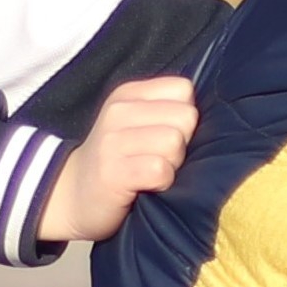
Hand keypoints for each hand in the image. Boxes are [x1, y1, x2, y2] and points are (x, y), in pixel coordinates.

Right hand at [32, 76, 199, 246]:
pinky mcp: (113, 172)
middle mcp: (118, 111)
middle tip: (158, 159)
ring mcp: (113, 141)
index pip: (183, 89)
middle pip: (186, 117)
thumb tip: (215, 117)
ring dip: (172, 165)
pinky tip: (146, 187)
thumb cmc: (116, 162)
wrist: (71, 197)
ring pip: (175, 142)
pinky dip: (162, 183)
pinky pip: (160, 170)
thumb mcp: (135, 124)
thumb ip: (166, 112)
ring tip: (150, 173)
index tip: (165, 135)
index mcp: (128, 94)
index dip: (184, 118)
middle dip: (182, 143)